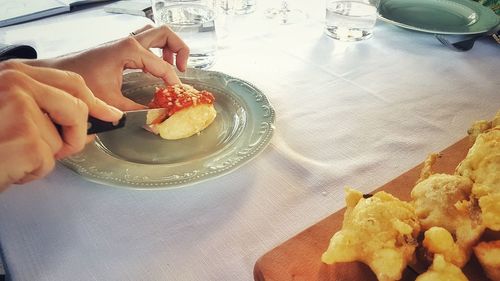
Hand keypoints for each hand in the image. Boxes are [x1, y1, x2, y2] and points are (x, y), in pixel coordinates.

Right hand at [0, 61, 122, 189]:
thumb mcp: (9, 110)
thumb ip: (42, 105)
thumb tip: (87, 118)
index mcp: (14, 75)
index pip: (71, 82)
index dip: (95, 100)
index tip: (110, 113)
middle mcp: (17, 86)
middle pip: (77, 108)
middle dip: (75, 134)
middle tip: (61, 147)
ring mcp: (21, 110)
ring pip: (61, 140)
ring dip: (43, 156)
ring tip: (12, 153)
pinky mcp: (26, 138)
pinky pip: (49, 161)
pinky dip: (32, 171)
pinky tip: (9, 165)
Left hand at [27, 25, 189, 110]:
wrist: (58, 75)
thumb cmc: (80, 83)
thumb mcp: (111, 101)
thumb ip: (136, 112)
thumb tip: (155, 121)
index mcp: (129, 50)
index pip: (161, 64)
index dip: (173, 80)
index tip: (176, 94)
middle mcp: (128, 41)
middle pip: (165, 33)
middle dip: (179, 49)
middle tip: (182, 69)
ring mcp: (124, 42)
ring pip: (156, 33)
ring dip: (168, 47)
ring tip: (172, 67)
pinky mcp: (119, 47)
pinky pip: (146, 41)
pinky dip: (156, 50)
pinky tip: (154, 68)